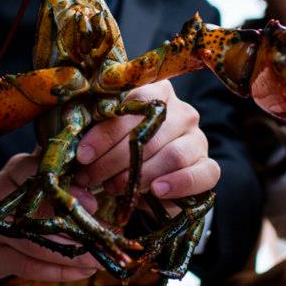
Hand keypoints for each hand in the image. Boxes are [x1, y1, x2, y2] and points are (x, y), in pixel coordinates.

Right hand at [0, 152, 100, 280]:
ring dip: (71, 254)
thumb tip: (93, 172)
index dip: (66, 187)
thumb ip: (57, 175)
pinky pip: (29, 267)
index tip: (93, 200)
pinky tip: (82, 271)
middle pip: (36, 212)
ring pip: (34, 244)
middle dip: (72, 224)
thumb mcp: (29, 180)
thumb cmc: (13, 202)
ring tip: (99, 259)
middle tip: (101, 232)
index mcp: (12, 174)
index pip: (36, 173)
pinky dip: (59, 271)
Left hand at [73, 80, 219, 203]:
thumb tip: (75, 146)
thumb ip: (96, 135)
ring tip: (116, 187)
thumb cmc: (124, 154)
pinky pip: (201, 174)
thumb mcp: (108, 141)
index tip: (83, 154)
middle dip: (114, 159)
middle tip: (91, 178)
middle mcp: (182, 111)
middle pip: (151, 133)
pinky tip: (156, 191)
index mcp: (157, 93)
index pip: (134, 104)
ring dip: (140, 175)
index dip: (105, 131)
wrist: (151, 185)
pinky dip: (178, 184)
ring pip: (173, 154)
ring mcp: (198, 139)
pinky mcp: (209, 166)